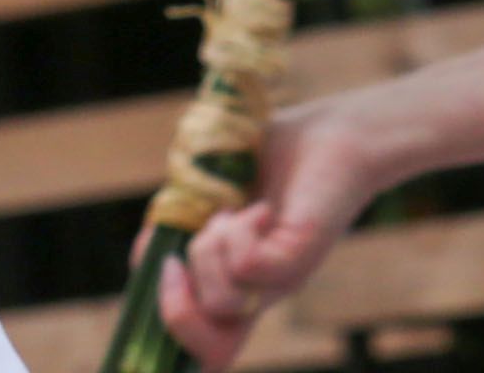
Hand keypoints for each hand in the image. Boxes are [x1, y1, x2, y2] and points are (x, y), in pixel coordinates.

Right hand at [161, 102, 390, 368]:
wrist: (335, 133)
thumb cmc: (273, 158)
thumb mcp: (206, 198)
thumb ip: (175, 231)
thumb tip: (149, 263)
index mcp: (236, 287)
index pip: (203, 351)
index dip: (166, 334)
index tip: (162, 272)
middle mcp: (258, 294)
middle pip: (211, 354)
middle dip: (175, 309)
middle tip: (179, 260)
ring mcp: (281, 281)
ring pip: (220, 302)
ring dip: (209, 251)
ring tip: (236, 213)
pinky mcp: (299, 259)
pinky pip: (247, 266)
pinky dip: (239, 232)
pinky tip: (261, 208)